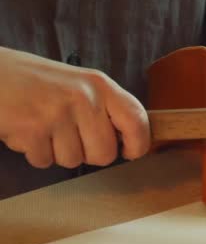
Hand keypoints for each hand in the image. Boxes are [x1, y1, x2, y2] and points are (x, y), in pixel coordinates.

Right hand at [0, 47, 149, 168]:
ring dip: (57, 152)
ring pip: (74, 161)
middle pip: (105, 154)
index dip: (138, 144)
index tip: (130, 152)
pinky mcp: (33, 129)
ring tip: (44, 127)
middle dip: (88, 154)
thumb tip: (130, 141)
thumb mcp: (78, 84)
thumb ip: (104, 108)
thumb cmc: (34, 82)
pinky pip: (45, 161)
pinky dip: (34, 152)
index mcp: (99, 85)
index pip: (137, 120)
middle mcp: (84, 97)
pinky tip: (27, 130)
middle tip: (70, 136)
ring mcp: (58, 113)